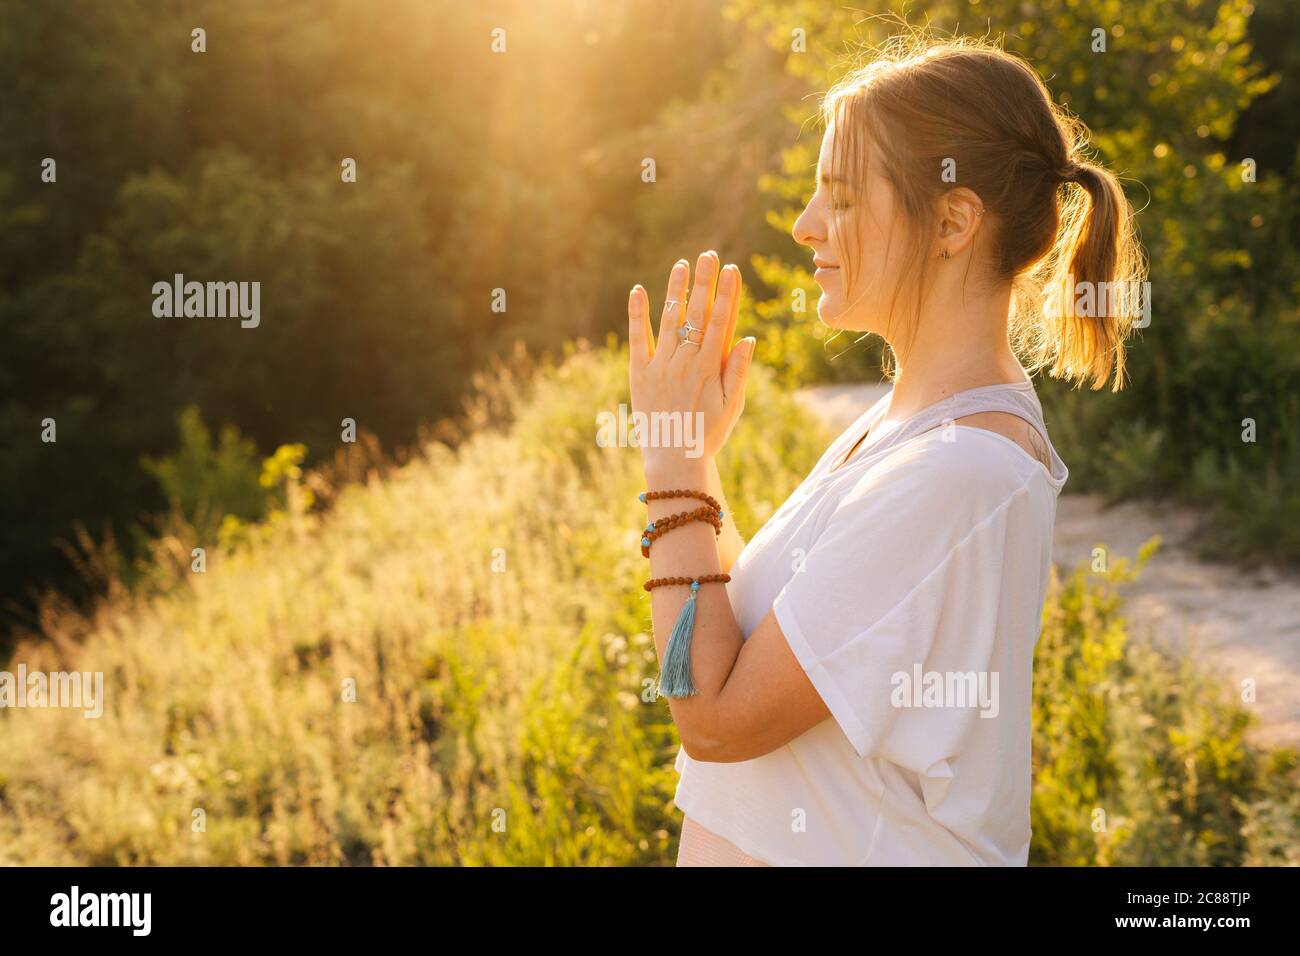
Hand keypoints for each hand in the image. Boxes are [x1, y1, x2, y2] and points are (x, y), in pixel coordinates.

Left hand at [628, 251, 755, 485]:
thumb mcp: (732, 406)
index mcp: (710, 368)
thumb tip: (747, 337)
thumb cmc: (708, 434)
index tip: (732, 269)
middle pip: (697, 314)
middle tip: (709, 255)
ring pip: (670, 320)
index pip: (721, 322)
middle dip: (705, 282)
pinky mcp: (639, 374)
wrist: (674, 460)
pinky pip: (638, 338)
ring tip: (682, 264)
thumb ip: (737, 371)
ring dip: (676, 290)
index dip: (727, 293)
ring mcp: (661, 366)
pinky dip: (637, 314)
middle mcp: (685, 362)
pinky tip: (639, 290)